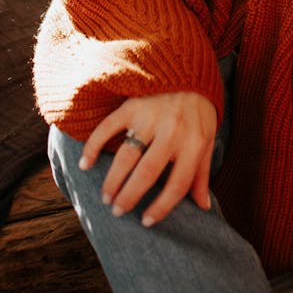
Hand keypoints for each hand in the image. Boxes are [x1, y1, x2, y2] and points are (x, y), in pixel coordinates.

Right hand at [79, 92, 217, 225]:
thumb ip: (202, 173)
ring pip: (127, 156)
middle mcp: (172, 131)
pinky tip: (85, 165)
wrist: (188, 71)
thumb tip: (203, 207)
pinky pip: (108, 128)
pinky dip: (93, 146)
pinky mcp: (132, 106)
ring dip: (113, 180)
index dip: (162, 207)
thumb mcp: (207, 141)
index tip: (146, 222)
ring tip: (106, 197)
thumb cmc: (198, 113)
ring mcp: (150, 118)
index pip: (177, 184)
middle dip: (129, 197)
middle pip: (147, 173)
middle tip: (117, 212)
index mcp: (194, 143)